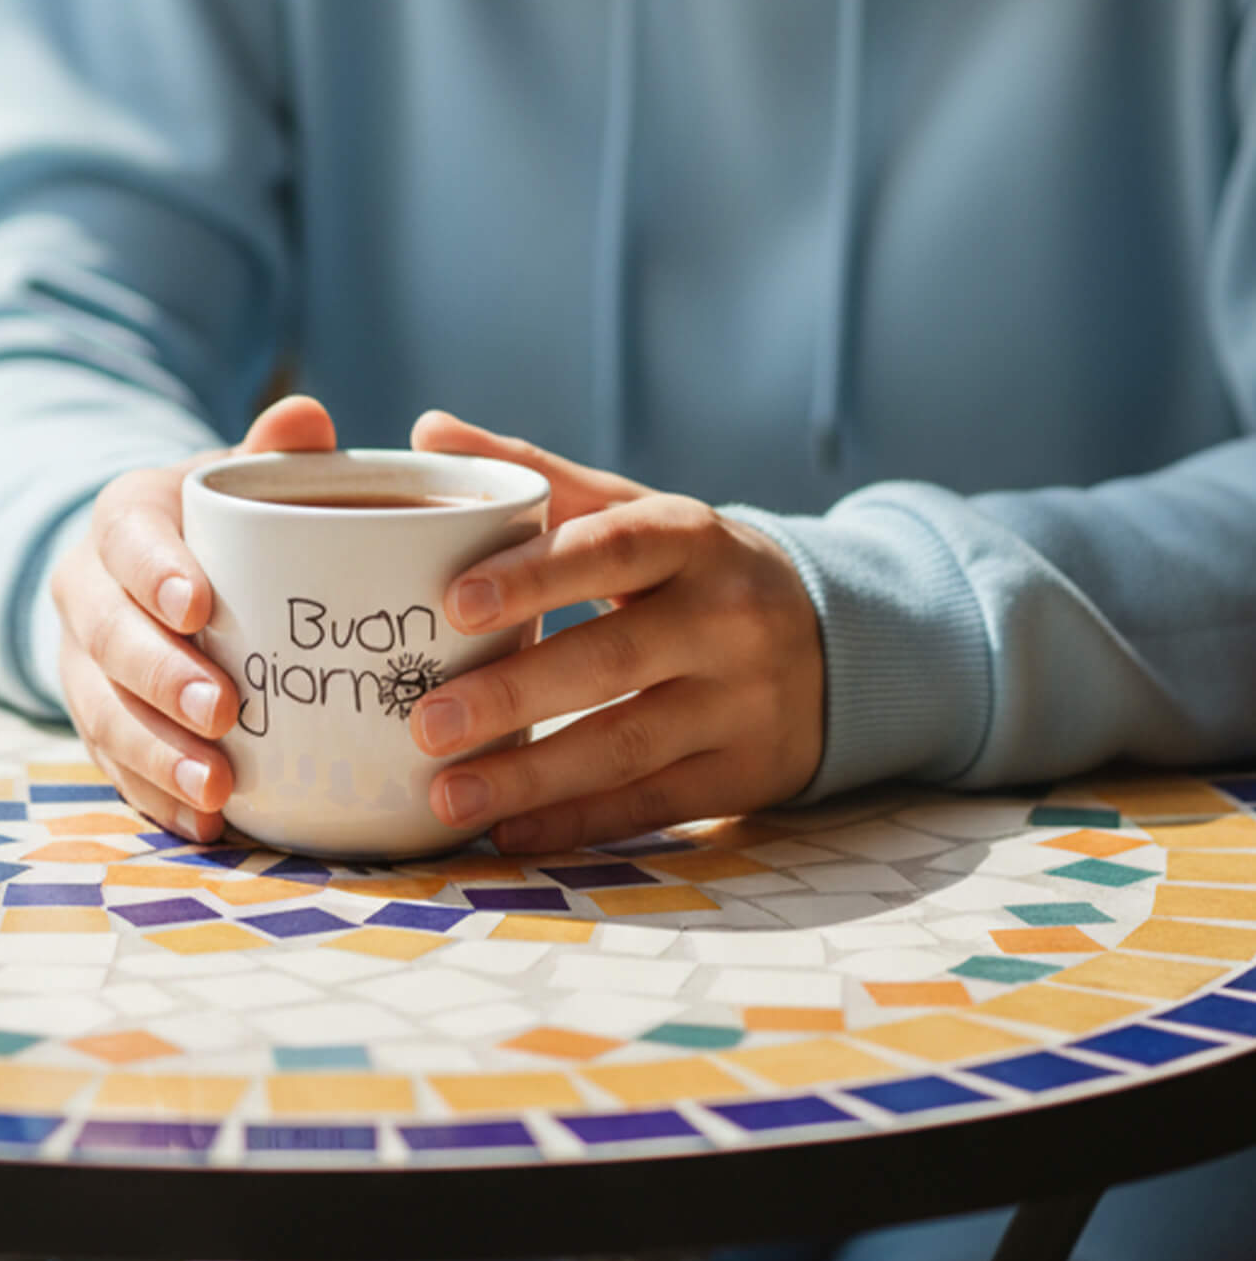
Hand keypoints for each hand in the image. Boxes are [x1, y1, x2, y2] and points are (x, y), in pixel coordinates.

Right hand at [50, 393, 336, 839]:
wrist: (168, 572)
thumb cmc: (227, 523)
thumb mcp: (241, 480)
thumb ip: (274, 453)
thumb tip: (306, 418)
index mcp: (123, 519)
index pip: (126, 540)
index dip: (155, 574)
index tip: (199, 607)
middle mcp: (88, 591)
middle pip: (107, 638)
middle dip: (159, 679)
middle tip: (221, 712)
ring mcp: (83, 666)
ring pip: (102, 713)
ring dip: (156, 755)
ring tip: (217, 790)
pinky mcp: (98, 723)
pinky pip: (115, 768)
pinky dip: (157, 798)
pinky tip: (205, 825)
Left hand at [407, 413, 824, 850]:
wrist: (834, 640)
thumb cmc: (696, 568)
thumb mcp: (637, 511)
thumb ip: (537, 476)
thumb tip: (429, 428)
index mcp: (692, 539)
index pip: (612, 549)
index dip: (537, 574)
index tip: (455, 602)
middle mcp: (725, 619)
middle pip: (613, 659)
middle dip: (515, 694)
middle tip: (425, 719)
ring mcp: (740, 702)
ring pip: (627, 745)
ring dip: (531, 777)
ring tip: (445, 794)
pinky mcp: (745, 774)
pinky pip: (651, 804)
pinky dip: (576, 822)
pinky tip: (506, 833)